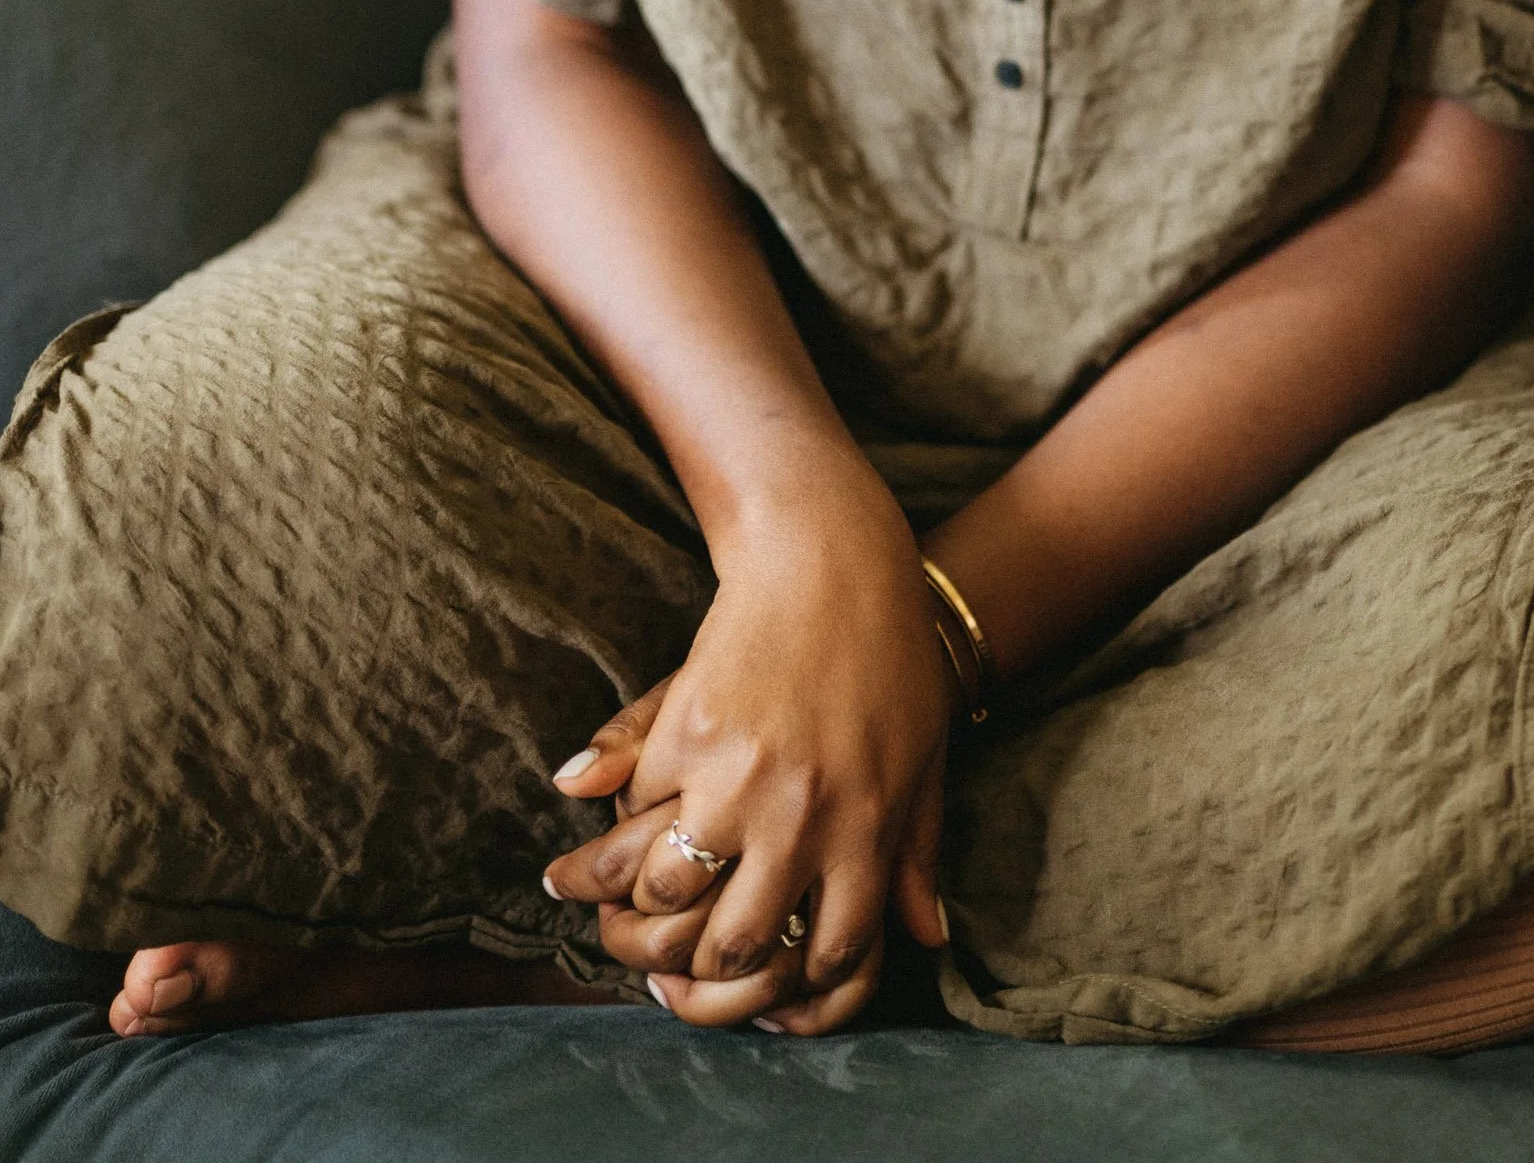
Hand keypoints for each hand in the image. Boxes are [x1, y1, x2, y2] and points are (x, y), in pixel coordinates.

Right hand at [544, 481, 954, 1032]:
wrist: (835, 557)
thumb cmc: (891, 655)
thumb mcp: (923, 758)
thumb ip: (917, 856)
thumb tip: (926, 942)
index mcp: (867, 832)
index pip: (828, 955)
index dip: (792, 989)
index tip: (760, 984)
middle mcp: (802, 819)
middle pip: (738, 945)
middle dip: (704, 971)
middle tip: (670, 968)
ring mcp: (739, 779)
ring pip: (671, 895)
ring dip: (642, 915)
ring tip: (622, 915)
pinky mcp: (687, 733)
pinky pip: (637, 817)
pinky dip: (611, 850)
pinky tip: (593, 861)